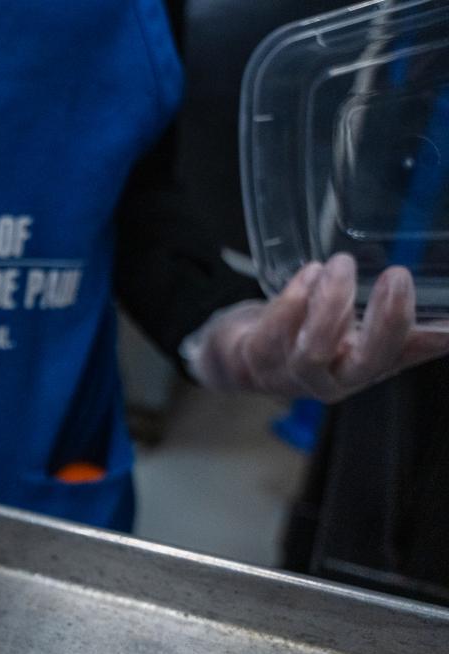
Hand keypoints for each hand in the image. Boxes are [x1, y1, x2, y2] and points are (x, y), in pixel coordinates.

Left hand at [188, 253, 448, 401]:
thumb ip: (402, 333)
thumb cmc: (304, 341)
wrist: (235, 357)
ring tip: (341, 264)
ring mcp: (288, 375)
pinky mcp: (252, 359)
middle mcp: (329, 380)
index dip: (430, 338)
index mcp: (360, 371)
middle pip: (365, 363)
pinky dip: (292, 300)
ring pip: (315, 351)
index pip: (402, 357)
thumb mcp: (355, 338)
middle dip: (386, 321)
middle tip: (398, 275)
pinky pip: (273, 335)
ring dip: (332, 303)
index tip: (446, 315)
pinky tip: (309, 274)